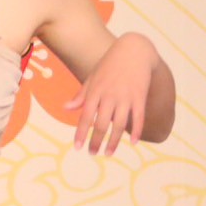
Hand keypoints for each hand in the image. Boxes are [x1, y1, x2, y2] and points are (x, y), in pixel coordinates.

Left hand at [64, 32, 157, 154]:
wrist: (133, 51)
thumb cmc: (109, 66)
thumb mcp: (92, 78)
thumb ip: (81, 95)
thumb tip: (65, 108)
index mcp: (95, 92)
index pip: (85, 117)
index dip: (81, 133)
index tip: (78, 147)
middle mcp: (109, 96)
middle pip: (101, 124)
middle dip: (96, 141)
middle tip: (92, 154)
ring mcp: (125, 97)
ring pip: (119, 124)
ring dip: (114, 141)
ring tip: (108, 153)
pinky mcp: (140, 96)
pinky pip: (138, 117)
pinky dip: (136, 130)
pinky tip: (133, 142)